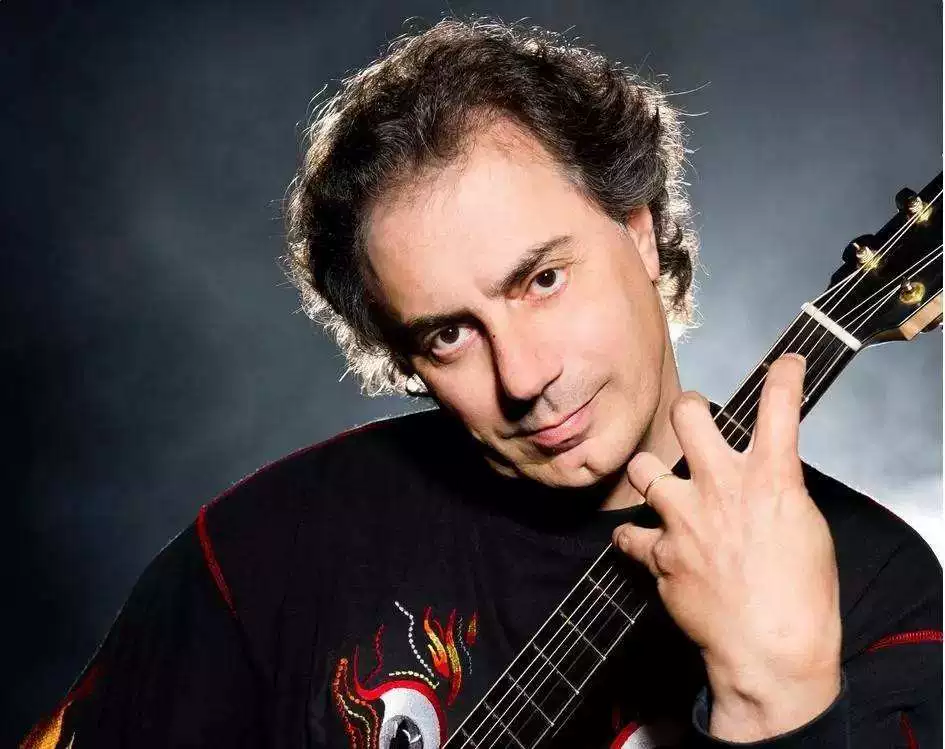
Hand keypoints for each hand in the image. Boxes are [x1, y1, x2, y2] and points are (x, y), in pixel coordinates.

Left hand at [612, 354, 840, 741]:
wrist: (771, 650)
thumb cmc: (802, 597)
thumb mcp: (806, 529)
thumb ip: (778, 491)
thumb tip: (762, 479)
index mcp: (770, 479)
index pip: (779, 407)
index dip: (783, 375)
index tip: (784, 365)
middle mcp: (720, 487)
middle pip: (686, 415)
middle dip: (687, 408)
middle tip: (691, 417)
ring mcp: (684, 518)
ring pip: (643, 468)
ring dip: (650, 475)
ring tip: (661, 489)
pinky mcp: (660, 554)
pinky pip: (629, 536)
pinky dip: (635, 540)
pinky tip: (644, 545)